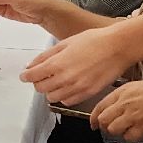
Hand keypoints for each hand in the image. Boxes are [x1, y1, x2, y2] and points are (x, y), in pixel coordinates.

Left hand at [19, 22, 139, 102]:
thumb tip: (32, 64)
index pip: (32, 76)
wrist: (118, 47)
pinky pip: (68, 101)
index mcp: (58, 64)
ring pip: (53, 98)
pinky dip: (64, 96)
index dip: (26, 76)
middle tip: (40, 76)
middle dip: (37, 82)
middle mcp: (66, 79)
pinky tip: (67, 87)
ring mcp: (77, 88)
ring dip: (50, 90)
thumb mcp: (66, 43)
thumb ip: (46, 55)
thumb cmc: (95, 41)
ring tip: (55, 81)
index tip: (25, 75)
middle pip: (40, 89)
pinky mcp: (88, 93)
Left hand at [87, 73, 142, 142]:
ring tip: (128, 128)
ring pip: (113, 129)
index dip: (94, 118)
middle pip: (104, 120)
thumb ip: (132, 90)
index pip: (100, 106)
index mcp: (124, 90)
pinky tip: (138, 131)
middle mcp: (125, 102)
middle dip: (106, 126)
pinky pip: (129, 136)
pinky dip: (131, 136)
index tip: (93, 124)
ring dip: (119, 132)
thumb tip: (127, 95)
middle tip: (113, 127)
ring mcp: (133, 115)